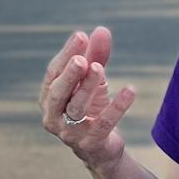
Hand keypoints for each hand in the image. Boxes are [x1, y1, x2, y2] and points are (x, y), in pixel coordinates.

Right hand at [39, 25, 137, 168]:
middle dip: (69, 74)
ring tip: (99, 68)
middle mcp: (52, 116)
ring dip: (87, 87)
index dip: (66, 54)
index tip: (81, 36)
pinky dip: (117, 106)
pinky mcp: (90, 143)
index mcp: (48, 97)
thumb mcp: (93, 81)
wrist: (101, 148)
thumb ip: (96, 56)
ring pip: (76, 108)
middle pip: (57, 92)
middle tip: (81, 58)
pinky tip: (130, 90)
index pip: (53, 73)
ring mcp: (69, 133)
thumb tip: (101, 30)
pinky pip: (104, 123)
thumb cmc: (90, 108)